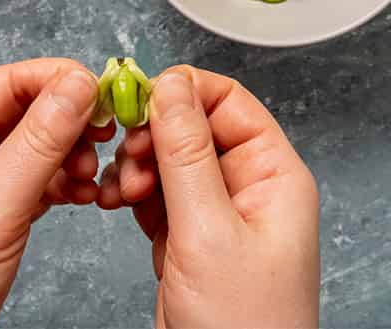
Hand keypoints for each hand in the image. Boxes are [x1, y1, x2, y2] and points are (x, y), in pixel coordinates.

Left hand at [0, 60, 109, 328]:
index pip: (6, 82)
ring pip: (38, 142)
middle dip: (70, 123)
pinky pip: (38, 175)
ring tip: (92, 174)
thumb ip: (39, 143)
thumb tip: (81, 85)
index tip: (102, 92)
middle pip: (27, 109)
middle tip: (105, 135)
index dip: (57, 81)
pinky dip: (66, 180)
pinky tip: (85, 192)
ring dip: (73, 153)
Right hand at [96, 66, 319, 328]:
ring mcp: (221, 221)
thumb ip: (188, 154)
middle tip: (126, 155)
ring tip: (118, 189)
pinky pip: (160, 201)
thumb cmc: (243, 327)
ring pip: (173, 164)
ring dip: (139, 165)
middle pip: (197, 129)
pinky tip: (115, 202)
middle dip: (155, 134)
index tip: (138, 94)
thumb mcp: (209, 232)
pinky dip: (134, 196)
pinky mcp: (192, 248)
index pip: (231, 102)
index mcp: (275, 174)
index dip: (185, 91)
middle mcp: (252, 190)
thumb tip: (172, 86)